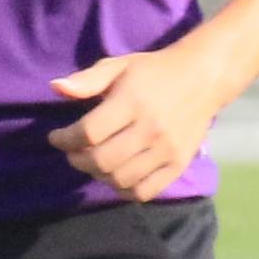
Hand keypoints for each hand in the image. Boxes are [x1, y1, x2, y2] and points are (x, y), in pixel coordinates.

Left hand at [52, 40, 235, 201]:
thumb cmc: (153, 71)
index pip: (88, 132)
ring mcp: (167, 150)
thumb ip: (87, 80)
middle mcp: (150, 129)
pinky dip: (124, 190)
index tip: (56, 137)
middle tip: (72, 152)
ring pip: (120, 179)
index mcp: (132, 102)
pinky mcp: (178, 165)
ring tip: (94, 162)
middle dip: (77, 160)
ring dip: (98, 175)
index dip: (65, 139)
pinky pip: (144, 192)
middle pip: (101, 160)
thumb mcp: (119, 66)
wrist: (203, 77)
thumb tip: (55, 88)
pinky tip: (117, 175)